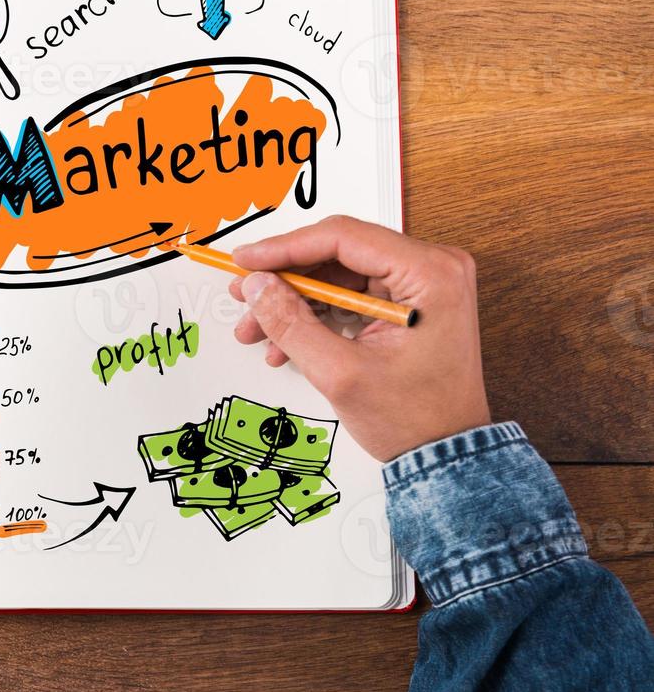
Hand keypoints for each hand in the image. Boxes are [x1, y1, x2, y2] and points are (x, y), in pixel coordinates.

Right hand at [228, 215, 491, 461]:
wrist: (444, 452)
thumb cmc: (418, 419)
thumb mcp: (340, 372)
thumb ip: (292, 323)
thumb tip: (258, 286)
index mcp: (430, 274)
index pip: (343, 238)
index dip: (285, 248)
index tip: (247, 261)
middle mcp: (432, 269)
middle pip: (338, 254)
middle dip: (286, 280)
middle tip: (247, 296)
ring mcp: (422, 285)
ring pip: (337, 275)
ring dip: (295, 301)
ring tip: (260, 328)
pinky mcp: (408, 302)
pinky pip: (350, 293)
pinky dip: (316, 313)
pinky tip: (287, 339)